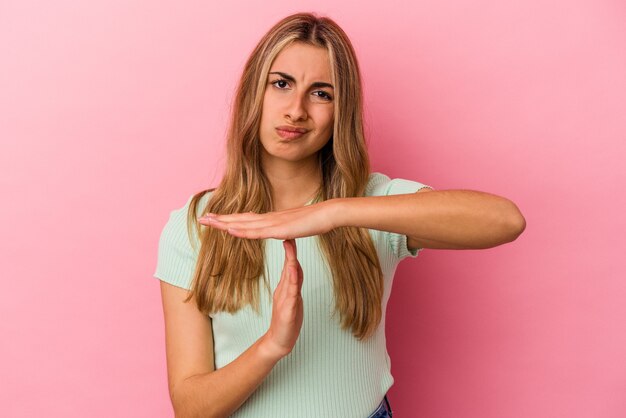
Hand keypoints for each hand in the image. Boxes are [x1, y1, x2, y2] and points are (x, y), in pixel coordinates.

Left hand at [197, 200, 338, 239]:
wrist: (329, 213)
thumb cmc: (315, 220)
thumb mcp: (295, 227)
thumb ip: (285, 230)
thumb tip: (280, 234)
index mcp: (271, 219)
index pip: (246, 219)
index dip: (229, 219)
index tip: (214, 219)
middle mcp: (268, 218)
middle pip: (240, 219)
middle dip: (220, 219)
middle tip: (201, 219)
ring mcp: (273, 223)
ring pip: (244, 224)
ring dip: (225, 223)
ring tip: (208, 222)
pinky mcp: (280, 229)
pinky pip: (257, 231)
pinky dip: (242, 230)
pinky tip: (230, 230)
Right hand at [261, 239, 303, 357]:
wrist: (279, 341)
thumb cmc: (287, 320)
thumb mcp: (291, 298)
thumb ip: (293, 283)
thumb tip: (295, 267)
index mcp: (286, 288)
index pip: (290, 266)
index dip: (292, 252)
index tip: (291, 237)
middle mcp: (285, 291)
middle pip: (289, 269)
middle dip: (291, 253)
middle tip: (290, 237)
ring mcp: (285, 301)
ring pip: (290, 280)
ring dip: (291, 265)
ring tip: (291, 252)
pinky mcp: (288, 312)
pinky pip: (291, 296)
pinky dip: (292, 284)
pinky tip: (292, 275)